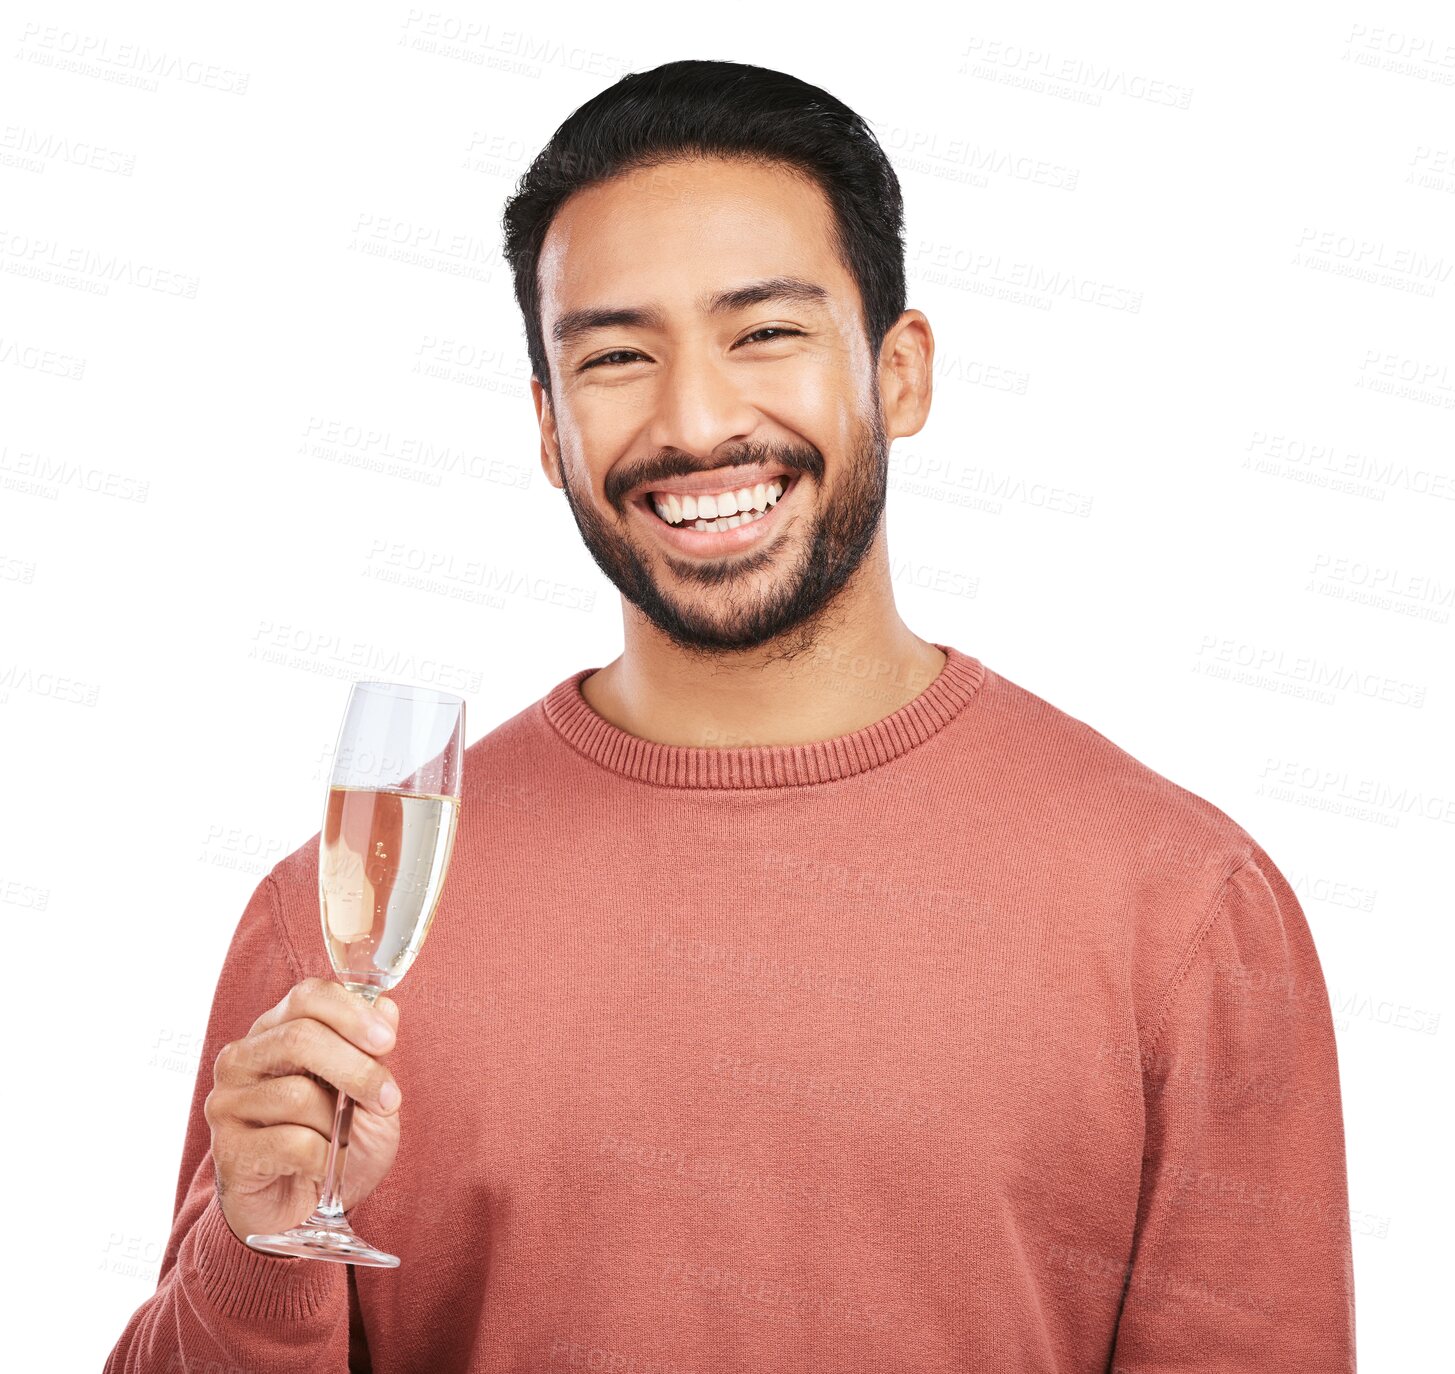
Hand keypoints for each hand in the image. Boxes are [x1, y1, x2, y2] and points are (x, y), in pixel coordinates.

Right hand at [204, 977, 402, 1245]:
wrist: (308, 1210)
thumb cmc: (337, 1140)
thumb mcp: (370, 1092)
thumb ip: (375, 1048)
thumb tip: (386, 1007)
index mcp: (277, 1030)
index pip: (307, 996)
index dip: (351, 1013)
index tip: (387, 1042)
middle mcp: (242, 1058)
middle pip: (299, 1038)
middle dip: (356, 1069)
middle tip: (388, 1098)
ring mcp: (228, 1103)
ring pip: (297, 1095)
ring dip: (337, 1124)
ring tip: (340, 1142)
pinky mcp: (227, 1150)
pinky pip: (290, 1142)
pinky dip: (322, 1158)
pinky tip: (322, 1167)